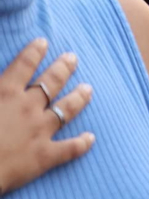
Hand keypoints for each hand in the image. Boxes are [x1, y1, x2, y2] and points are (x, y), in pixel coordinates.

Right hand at [0, 39, 94, 194]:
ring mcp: (40, 131)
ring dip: (78, 98)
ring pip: (66, 109)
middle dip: (63, 68)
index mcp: (5, 93)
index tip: (44, 42)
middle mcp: (27, 107)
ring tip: (88, 89)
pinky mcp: (45, 156)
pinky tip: (91, 138)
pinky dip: (82, 143)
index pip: (23, 66)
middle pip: (51, 82)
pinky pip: (69, 148)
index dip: (34, 53)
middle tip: (73, 58)